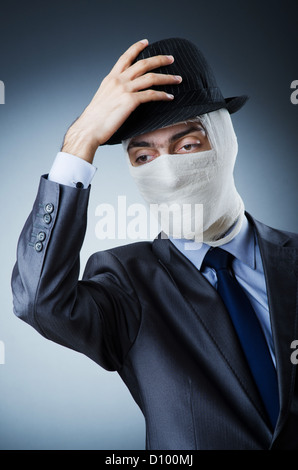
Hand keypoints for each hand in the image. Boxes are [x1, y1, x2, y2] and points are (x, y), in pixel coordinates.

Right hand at [61, 39, 181, 162]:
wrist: (89, 129)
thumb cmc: (94, 120)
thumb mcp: (103, 99)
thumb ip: (113, 93)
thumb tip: (121, 95)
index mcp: (110, 79)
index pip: (125, 57)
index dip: (136, 48)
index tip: (146, 42)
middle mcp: (118, 80)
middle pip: (143, 64)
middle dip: (160, 60)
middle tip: (171, 59)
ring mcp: (124, 89)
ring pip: (151, 78)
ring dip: (167, 77)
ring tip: (178, 79)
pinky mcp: (130, 101)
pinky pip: (151, 95)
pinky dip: (163, 95)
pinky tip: (170, 97)